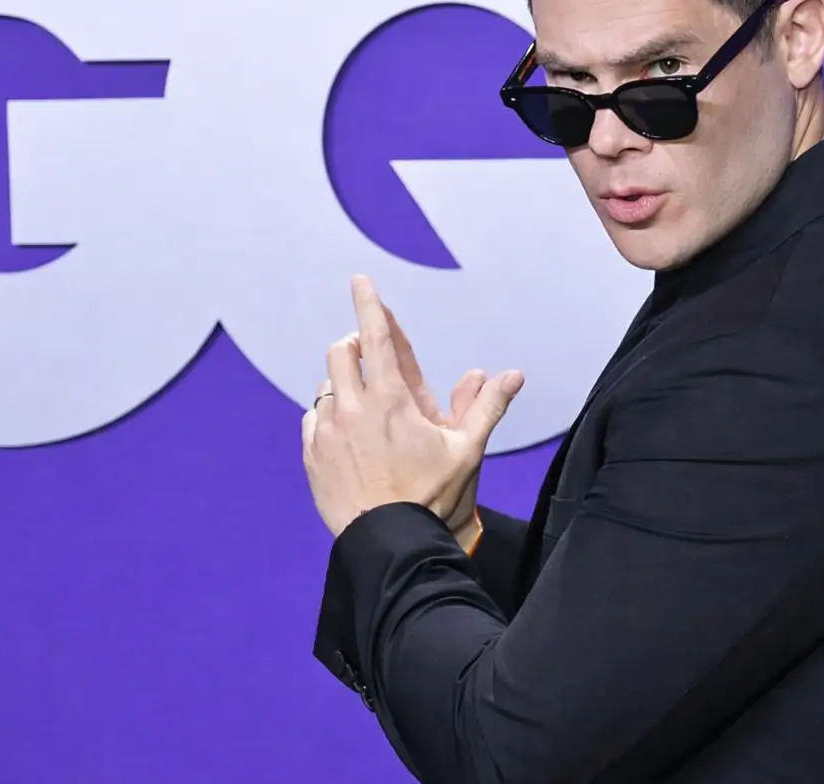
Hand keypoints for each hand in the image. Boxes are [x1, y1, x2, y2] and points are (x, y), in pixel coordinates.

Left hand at [302, 275, 524, 537]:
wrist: (390, 543)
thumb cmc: (433, 496)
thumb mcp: (467, 451)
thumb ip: (486, 407)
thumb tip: (511, 374)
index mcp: (391, 399)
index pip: (375, 336)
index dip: (369, 303)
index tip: (360, 281)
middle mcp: (352, 408)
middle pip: (341, 352)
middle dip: (355, 345)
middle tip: (370, 356)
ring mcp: (326, 432)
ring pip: (326, 387)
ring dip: (343, 385)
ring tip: (365, 408)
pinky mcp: (312, 455)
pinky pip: (312, 420)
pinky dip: (327, 417)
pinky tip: (346, 436)